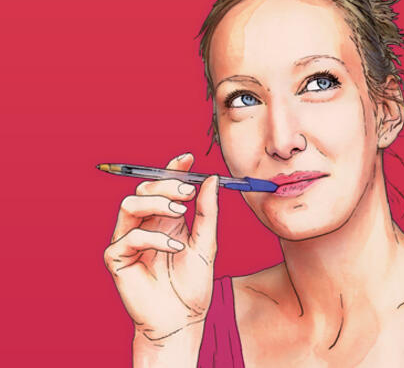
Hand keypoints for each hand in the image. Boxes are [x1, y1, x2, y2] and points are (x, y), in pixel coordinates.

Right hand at [104, 153, 218, 341]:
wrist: (183, 320)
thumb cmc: (193, 284)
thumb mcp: (207, 244)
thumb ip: (207, 212)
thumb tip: (211, 178)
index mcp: (166, 219)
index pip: (164, 186)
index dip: (173, 168)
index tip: (188, 157)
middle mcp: (145, 225)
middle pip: (144, 188)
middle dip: (166, 184)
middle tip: (189, 192)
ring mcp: (128, 240)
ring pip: (129, 204)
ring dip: (156, 203)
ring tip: (180, 213)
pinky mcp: (117, 258)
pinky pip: (128, 236)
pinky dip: (153, 237)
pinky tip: (174, 247)